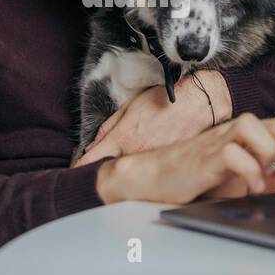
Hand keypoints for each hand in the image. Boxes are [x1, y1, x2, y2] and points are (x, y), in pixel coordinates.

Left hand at [75, 70, 230, 166]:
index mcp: (123, 138)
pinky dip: (148, 172)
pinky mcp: (169, 167)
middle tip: (102, 169)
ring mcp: (154, 163)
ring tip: (133, 166)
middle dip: (105, 171)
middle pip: (112, 171)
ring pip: (132, 175)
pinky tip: (152, 166)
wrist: (201, 102)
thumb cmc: (165, 99)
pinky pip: (152, 174)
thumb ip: (110, 127)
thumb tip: (93, 146)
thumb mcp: (131, 106)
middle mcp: (137, 154)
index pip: (91, 161)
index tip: (74, 174)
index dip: (80, 168)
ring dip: (128, 174)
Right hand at [95, 114, 274, 205]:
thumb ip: (271, 182)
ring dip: (270, 154)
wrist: (153, 180)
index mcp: (249, 136)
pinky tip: (251, 187)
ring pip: (256, 128)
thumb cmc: (194, 179)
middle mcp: (236, 133)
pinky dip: (247, 170)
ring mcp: (219, 141)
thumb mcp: (242, 183)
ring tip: (268, 180)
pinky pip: (231, 153)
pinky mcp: (203, 156)